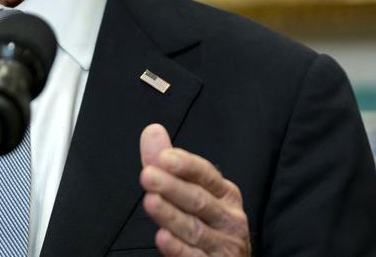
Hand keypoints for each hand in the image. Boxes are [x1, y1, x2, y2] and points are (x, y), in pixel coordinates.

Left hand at [139, 125, 249, 256]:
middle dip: (172, 187)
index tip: (163, 157)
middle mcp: (228, 218)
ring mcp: (223, 245)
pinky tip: (163, 238)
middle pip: (199, 200)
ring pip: (194, 229)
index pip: (206, 175)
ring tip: (150, 202)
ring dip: (171, 215)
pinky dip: (178, 249)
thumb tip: (153, 131)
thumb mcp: (193, 192)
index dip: (185, 165)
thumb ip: (169, 165)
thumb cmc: (207, 224)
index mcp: (225, 194)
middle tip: (147, 175)